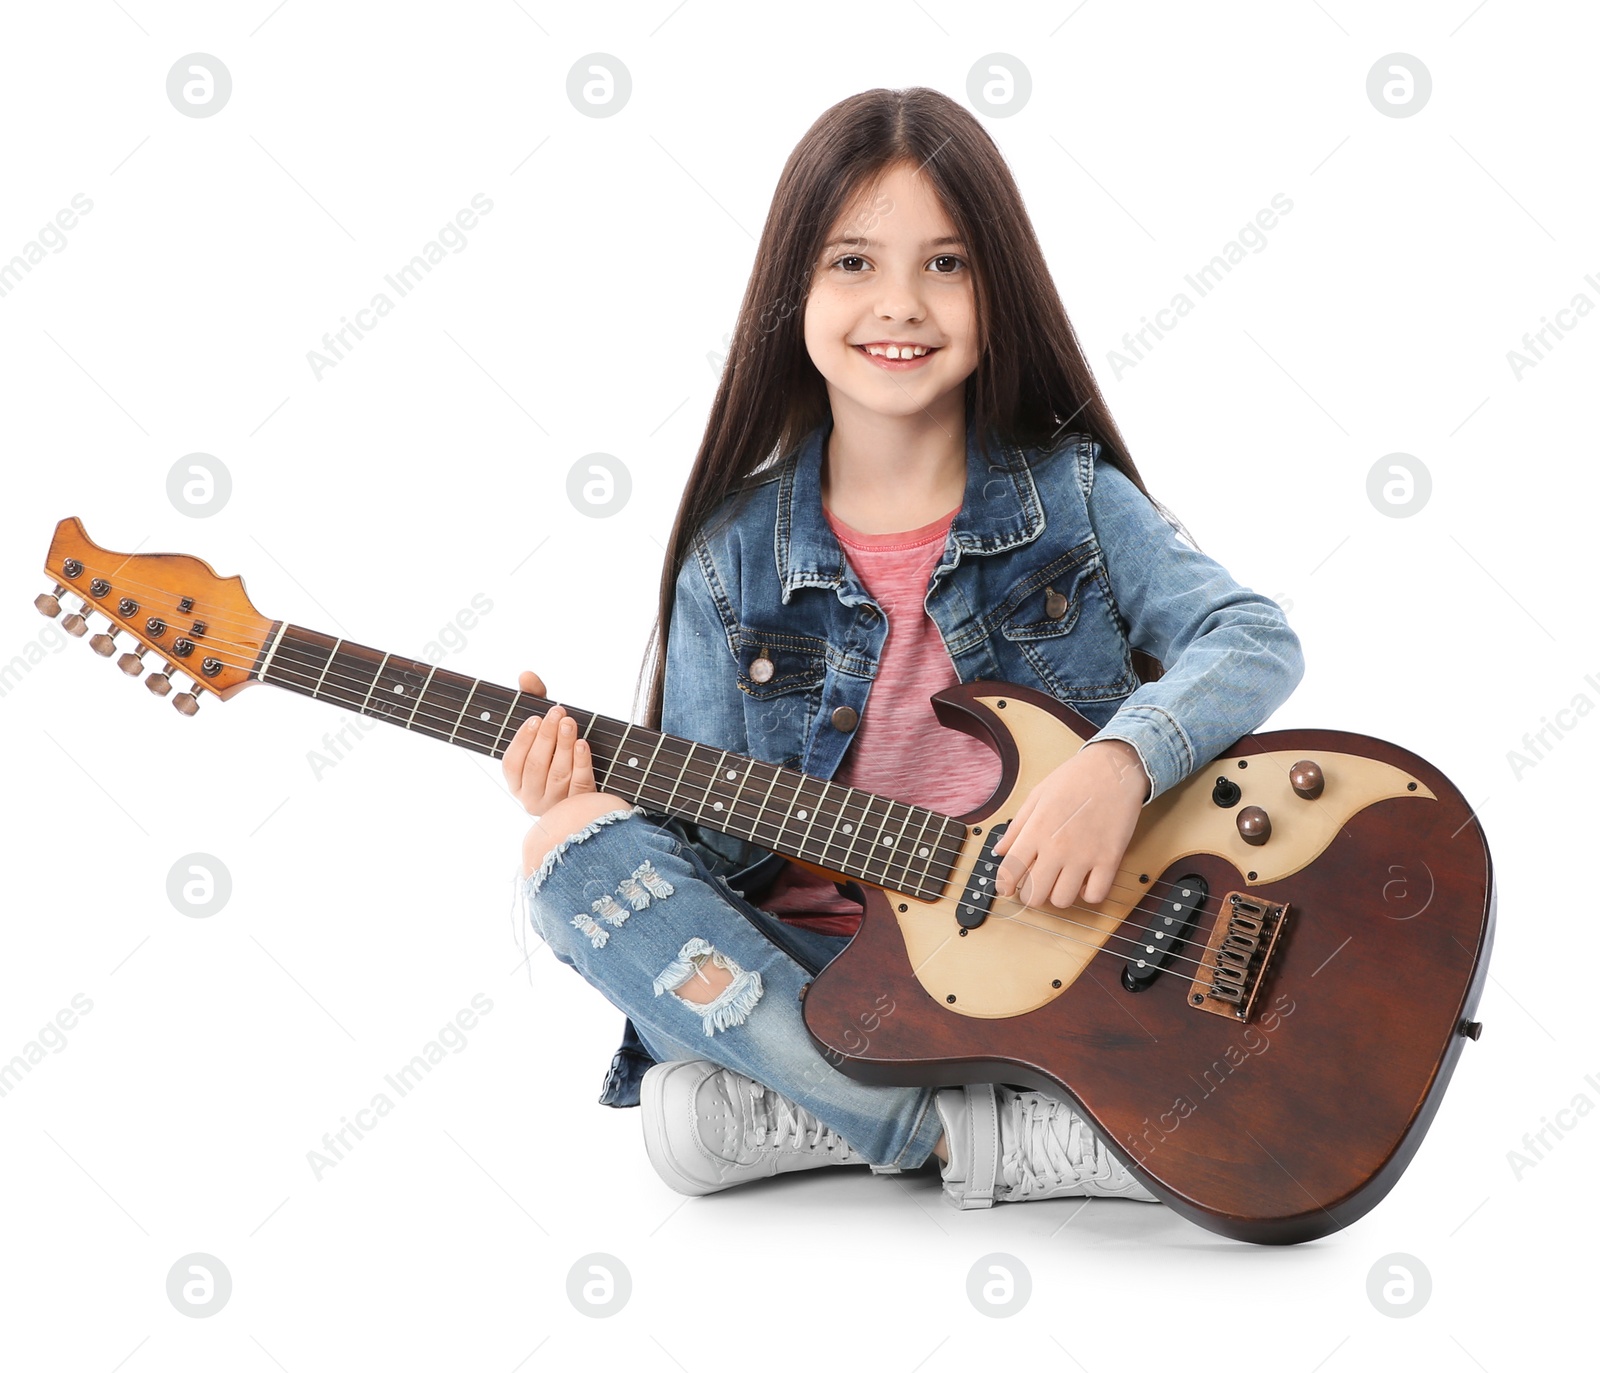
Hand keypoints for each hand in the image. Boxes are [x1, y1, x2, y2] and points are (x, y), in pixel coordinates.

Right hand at [500, 669, 597, 815]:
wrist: (588, 787)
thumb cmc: (556, 749)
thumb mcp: (544, 724)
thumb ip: (533, 699)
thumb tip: (526, 675)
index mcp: (516, 782)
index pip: (512, 763)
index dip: (523, 740)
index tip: (535, 718)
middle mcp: (531, 797)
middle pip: (535, 766)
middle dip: (547, 737)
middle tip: (558, 712)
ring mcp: (555, 804)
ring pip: (558, 774)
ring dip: (564, 746)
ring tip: (570, 723)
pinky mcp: (578, 804)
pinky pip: (579, 785)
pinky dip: (581, 763)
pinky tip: (582, 745)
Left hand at [991, 739, 1148, 909]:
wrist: (1114, 768)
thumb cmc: (1074, 778)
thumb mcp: (1037, 795)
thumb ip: (1017, 826)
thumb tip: (1000, 850)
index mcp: (1036, 830)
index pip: (1010, 872)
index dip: (1005, 886)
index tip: (1008, 888)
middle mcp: (1058, 847)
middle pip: (1034, 895)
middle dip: (1031, 894)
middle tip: (1036, 883)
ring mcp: (1085, 855)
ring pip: (1062, 901)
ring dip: (1058, 895)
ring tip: (1062, 880)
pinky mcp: (1110, 859)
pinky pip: (1095, 896)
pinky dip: (1088, 893)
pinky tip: (1086, 880)